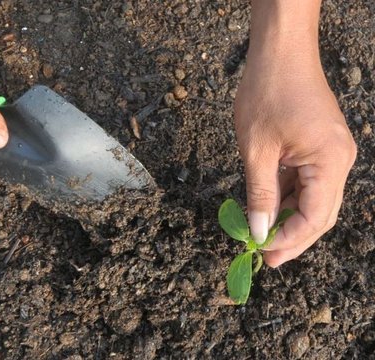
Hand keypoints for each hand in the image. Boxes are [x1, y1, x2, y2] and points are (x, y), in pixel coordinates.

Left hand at [235, 3, 356, 266]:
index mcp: (330, 162)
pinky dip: (286, 199)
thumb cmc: (267, 93)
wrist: (280, 53)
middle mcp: (339, 162)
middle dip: (292, 238)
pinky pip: (305, 183)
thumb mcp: (257, 150)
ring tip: (261, 238)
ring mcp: (330, 155)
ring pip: (312, 201)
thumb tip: (260, 231)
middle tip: (265, 257)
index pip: (315, 218)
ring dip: (288, 220)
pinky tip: (267, 210)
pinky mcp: (318, 149)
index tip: (262, 253)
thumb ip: (260, 194)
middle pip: (319, 214)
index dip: (290, 240)